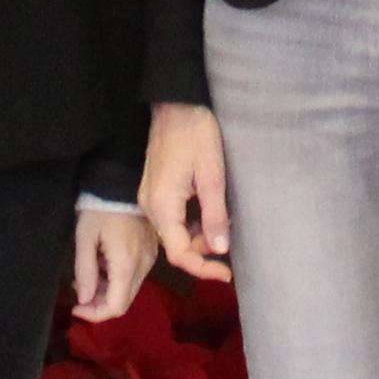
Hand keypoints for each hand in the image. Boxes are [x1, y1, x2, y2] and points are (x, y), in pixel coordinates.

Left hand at [70, 200, 160, 323]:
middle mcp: (143, 266)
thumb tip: (85, 299)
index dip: (95, 314)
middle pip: (124, 302)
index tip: (76, 308)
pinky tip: (101, 266)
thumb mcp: (85, 238)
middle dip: (99, 304)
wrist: (120, 183)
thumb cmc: (99, 209)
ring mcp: (149, 259)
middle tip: (79, 292)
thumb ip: (85, 271)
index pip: (116, 307)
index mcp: (126, 264)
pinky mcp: (150, 252)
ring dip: (107, 292)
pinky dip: (116, 280)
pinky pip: (134, 277)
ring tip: (87, 277)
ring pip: (129, 291)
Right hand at [139, 104, 233, 282]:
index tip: (226, 273)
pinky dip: (190, 223)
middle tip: (229, 240)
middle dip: (202, 251)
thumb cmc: (197, 134)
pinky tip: (209, 212)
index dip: (202, 268)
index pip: (179, 253)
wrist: (176, 105)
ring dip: (198, 236)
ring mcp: (149, 197)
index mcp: (162, 205)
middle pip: (174, 245)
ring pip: (173, 232)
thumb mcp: (212, 176)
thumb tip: (220, 250)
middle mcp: (150, 206)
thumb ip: (215, 215)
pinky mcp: (153, 190)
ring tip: (223, 223)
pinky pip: (170, 218)